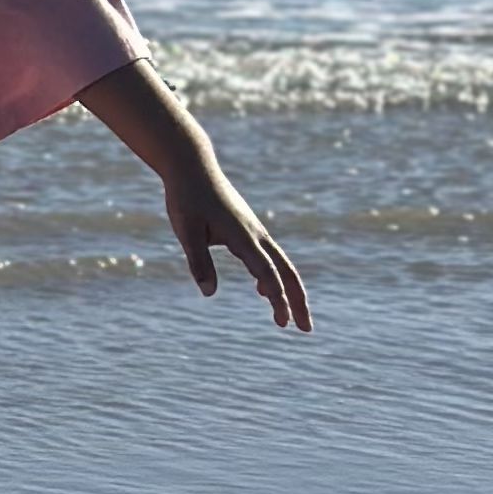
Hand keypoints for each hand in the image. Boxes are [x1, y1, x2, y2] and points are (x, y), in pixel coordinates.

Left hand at [165, 160, 309, 330]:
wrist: (192, 164)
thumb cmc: (186, 196)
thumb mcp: (186, 230)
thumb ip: (199, 261)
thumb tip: (209, 293)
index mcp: (243, 236)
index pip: (266, 272)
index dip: (277, 297)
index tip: (283, 321)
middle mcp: (255, 234)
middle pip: (286, 271)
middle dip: (298, 301)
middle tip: (306, 329)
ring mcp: (254, 230)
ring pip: (281, 264)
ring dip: (289, 290)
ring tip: (290, 318)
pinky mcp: (247, 227)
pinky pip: (268, 256)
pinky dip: (272, 275)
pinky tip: (262, 289)